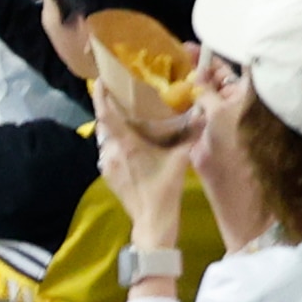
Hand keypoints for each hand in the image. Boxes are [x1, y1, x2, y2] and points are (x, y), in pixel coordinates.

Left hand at [93, 80, 195, 249]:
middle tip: (120, 99)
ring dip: (112, 129)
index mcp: (126, 144)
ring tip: (126, 122)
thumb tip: (202, 114)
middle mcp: (111, 152)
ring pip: (105, 140)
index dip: (100, 96)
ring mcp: (107, 165)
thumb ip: (190, 135)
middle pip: (103, 125)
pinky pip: (108, 153)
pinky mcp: (108, 176)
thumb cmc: (165, 188)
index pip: (106, 114)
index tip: (99, 81)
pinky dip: (115, 144)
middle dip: (108, 111)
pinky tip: (130, 147)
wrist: (152, 220)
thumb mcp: (181, 159)